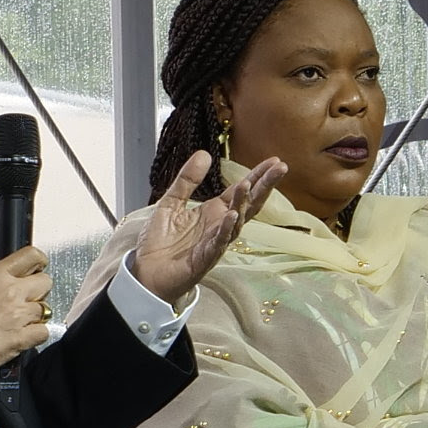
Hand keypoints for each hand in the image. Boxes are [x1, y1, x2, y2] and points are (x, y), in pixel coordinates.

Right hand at [0, 247, 55, 365]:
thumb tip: (12, 280)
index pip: (32, 255)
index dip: (39, 263)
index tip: (37, 270)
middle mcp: (11, 291)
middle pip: (46, 282)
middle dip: (39, 291)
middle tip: (26, 301)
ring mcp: (20, 313)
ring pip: (46, 308)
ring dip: (36, 315)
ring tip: (20, 322)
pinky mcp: (23, 336)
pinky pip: (43, 331)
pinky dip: (37, 335)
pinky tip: (24, 336)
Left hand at [131, 151, 287, 302]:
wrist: (146, 274)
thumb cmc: (161, 242)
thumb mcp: (171, 202)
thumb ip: (187, 180)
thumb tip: (204, 153)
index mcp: (214, 212)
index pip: (241, 191)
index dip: (257, 176)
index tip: (275, 161)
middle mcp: (220, 226)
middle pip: (248, 204)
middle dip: (264, 186)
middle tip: (281, 168)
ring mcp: (216, 243)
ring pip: (236, 222)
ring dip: (242, 204)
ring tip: (247, 185)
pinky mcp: (204, 259)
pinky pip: (219, 243)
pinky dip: (226, 229)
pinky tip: (232, 216)